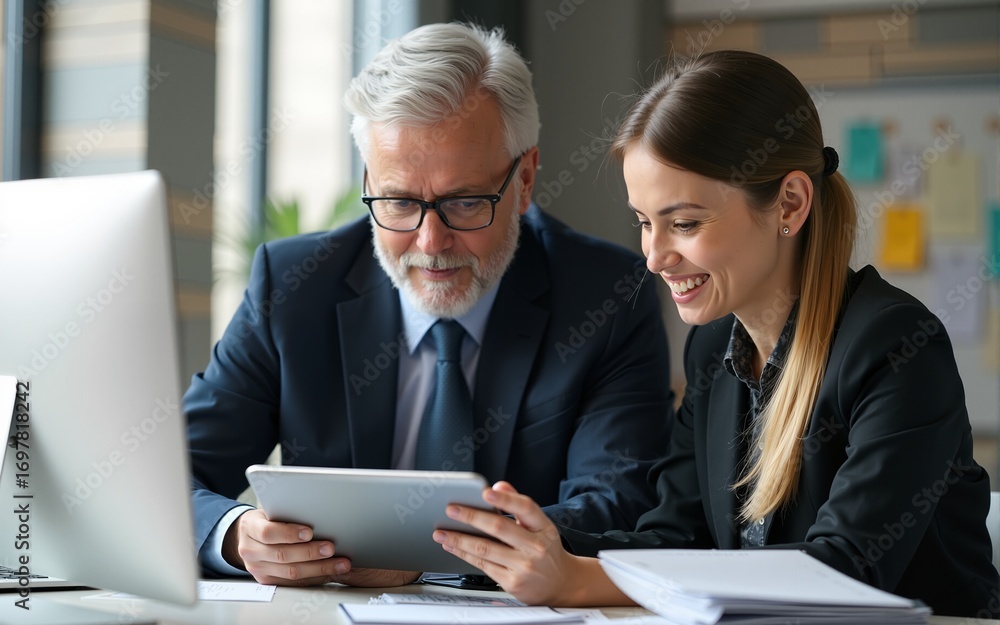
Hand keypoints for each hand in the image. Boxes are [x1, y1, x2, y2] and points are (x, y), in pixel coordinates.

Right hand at [225, 509, 419, 586]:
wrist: (244, 536)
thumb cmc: (271, 514)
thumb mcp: (276, 503)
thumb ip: (297, 503)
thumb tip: (331, 491)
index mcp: (253, 526)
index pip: (269, 530)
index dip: (290, 532)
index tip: (311, 529)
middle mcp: (253, 552)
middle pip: (285, 557)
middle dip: (313, 553)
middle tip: (336, 545)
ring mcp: (260, 571)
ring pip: (292, 574)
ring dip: (320, 567)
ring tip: (342, 558)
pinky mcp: (271, 584)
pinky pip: (296, 585)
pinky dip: (318, 577)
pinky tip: (336, 569)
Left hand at [431, 482, 593, 604]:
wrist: (561, 584)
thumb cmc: (546, 550)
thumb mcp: (540, 525)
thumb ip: (519, 504)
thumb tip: (499, 485)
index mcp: (544, 528)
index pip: (525, 508)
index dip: (505, 498)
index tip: (486, 491)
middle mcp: (535, 547)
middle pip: (499, 528)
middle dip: (471, 517)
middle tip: (451, 509)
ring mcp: (524, 567)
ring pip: (485, 549)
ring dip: (459, 539)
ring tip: (441, 532)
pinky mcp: (512, 583)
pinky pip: (483, 565)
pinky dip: (464, 554)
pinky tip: (452, 546)